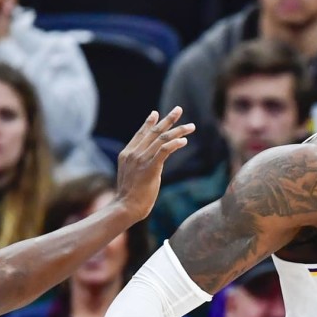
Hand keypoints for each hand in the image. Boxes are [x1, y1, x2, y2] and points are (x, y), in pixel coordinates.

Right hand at [113, 107, 194, 222]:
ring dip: (178, 131)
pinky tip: (184, 141)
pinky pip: (164, 150)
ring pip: (162, 139)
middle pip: (153, 132)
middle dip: (168, 120)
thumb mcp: (131, 175)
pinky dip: (175, 143)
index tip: (156, 113)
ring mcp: (141, 160)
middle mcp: (134, 153)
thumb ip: (138, 165)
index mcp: (127, 154)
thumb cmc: (130, 196)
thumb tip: (150, 163)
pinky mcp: (150, 168)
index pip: (140, 134)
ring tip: (191, 126)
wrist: (125, 207)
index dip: (149, 123)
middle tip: (178, 109)